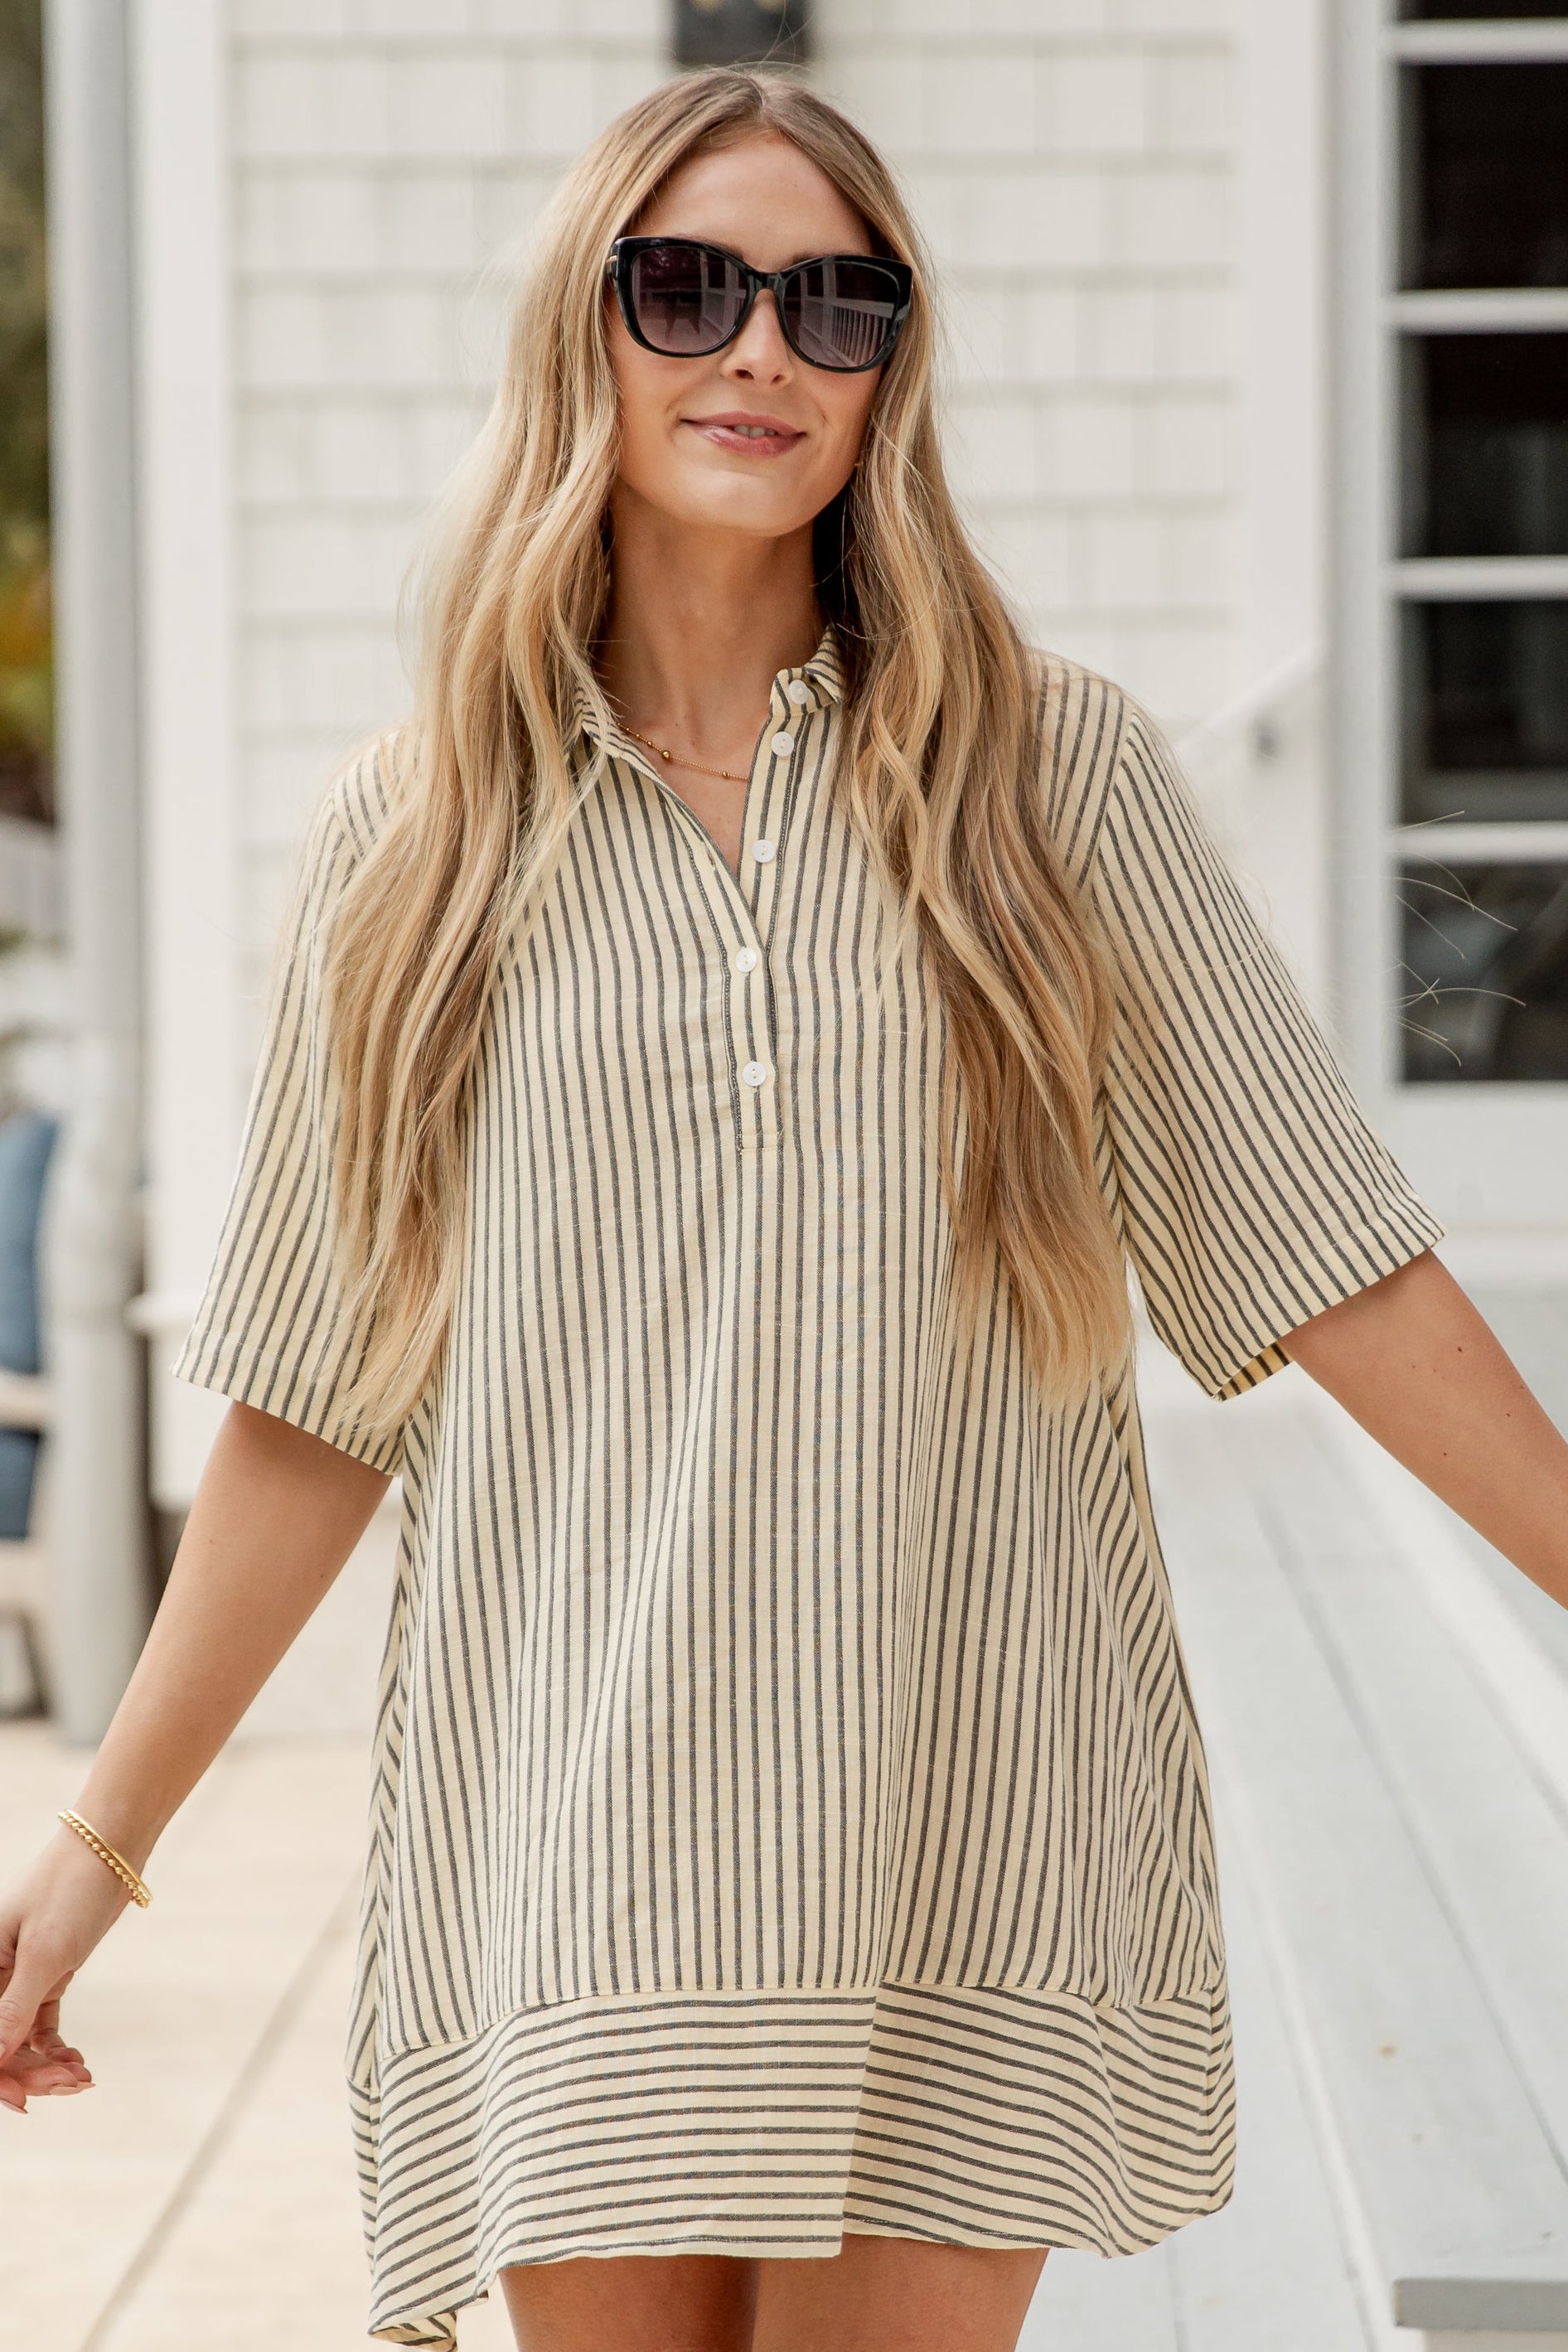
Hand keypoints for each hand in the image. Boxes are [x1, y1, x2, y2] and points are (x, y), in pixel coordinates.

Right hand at [0, 1823, 134, 2112]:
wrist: (110, 1847)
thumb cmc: (71, 1889)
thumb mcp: (44, 1954)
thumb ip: (12, 2010)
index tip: (27, 2101)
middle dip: (29, 2073)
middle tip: (74, 2084)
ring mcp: (20, 1976)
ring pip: (19, 2040)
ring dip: (46, 2066)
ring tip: (83, 2076)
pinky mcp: (48, 1972)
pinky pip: (40, 2025)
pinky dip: (55, 2049)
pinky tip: (78, 2063)